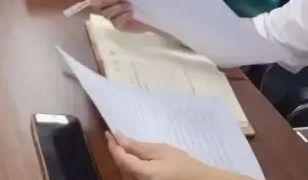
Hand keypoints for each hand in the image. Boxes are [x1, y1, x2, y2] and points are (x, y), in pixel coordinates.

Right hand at [84, 0, 148, 31]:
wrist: (155, 7)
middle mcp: (104, 4)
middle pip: (94, 4)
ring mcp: (111, 15)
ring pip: (105, 12)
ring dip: (116, 7)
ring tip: (128, 4)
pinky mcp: (118, 24)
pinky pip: (115, 21)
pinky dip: (122, 16)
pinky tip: (130, 12)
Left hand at [107, 133, 233, 179]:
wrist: (199, 179)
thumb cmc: (182, 163)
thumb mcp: (160, 150)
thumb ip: (137, 146)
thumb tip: (119, 137)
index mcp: (143, 173)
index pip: (120, 158)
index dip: (113, 145)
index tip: (109, 132)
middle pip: (121, 165)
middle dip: (116, 150)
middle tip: (113, 136)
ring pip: (126, 171)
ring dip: (122, 157)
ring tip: (120, 144)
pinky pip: (133, 174)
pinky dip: (129, 164)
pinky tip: (131, 155)